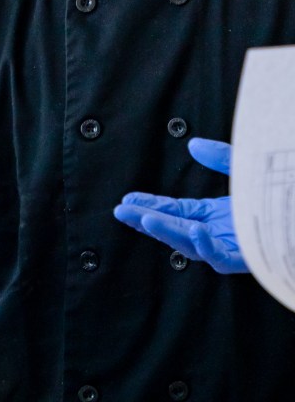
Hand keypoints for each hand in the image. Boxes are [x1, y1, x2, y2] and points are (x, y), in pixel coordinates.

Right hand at [113, 137, 245, 273]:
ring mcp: (235, 246)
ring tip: (144, 219)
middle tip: (122, 212)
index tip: (128, 202)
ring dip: (167, 233)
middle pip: (176, 230)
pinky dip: (206, 245)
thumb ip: (222, 157)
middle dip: (148, 221)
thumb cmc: (282, 191)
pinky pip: (222, 256)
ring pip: (192, 245)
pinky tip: (193, 230)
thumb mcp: (250, 169)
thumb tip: (194, 144)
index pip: (176, 212)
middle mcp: (223, 232)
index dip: (151, 207)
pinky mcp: (249, 257)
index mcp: (219, 215)